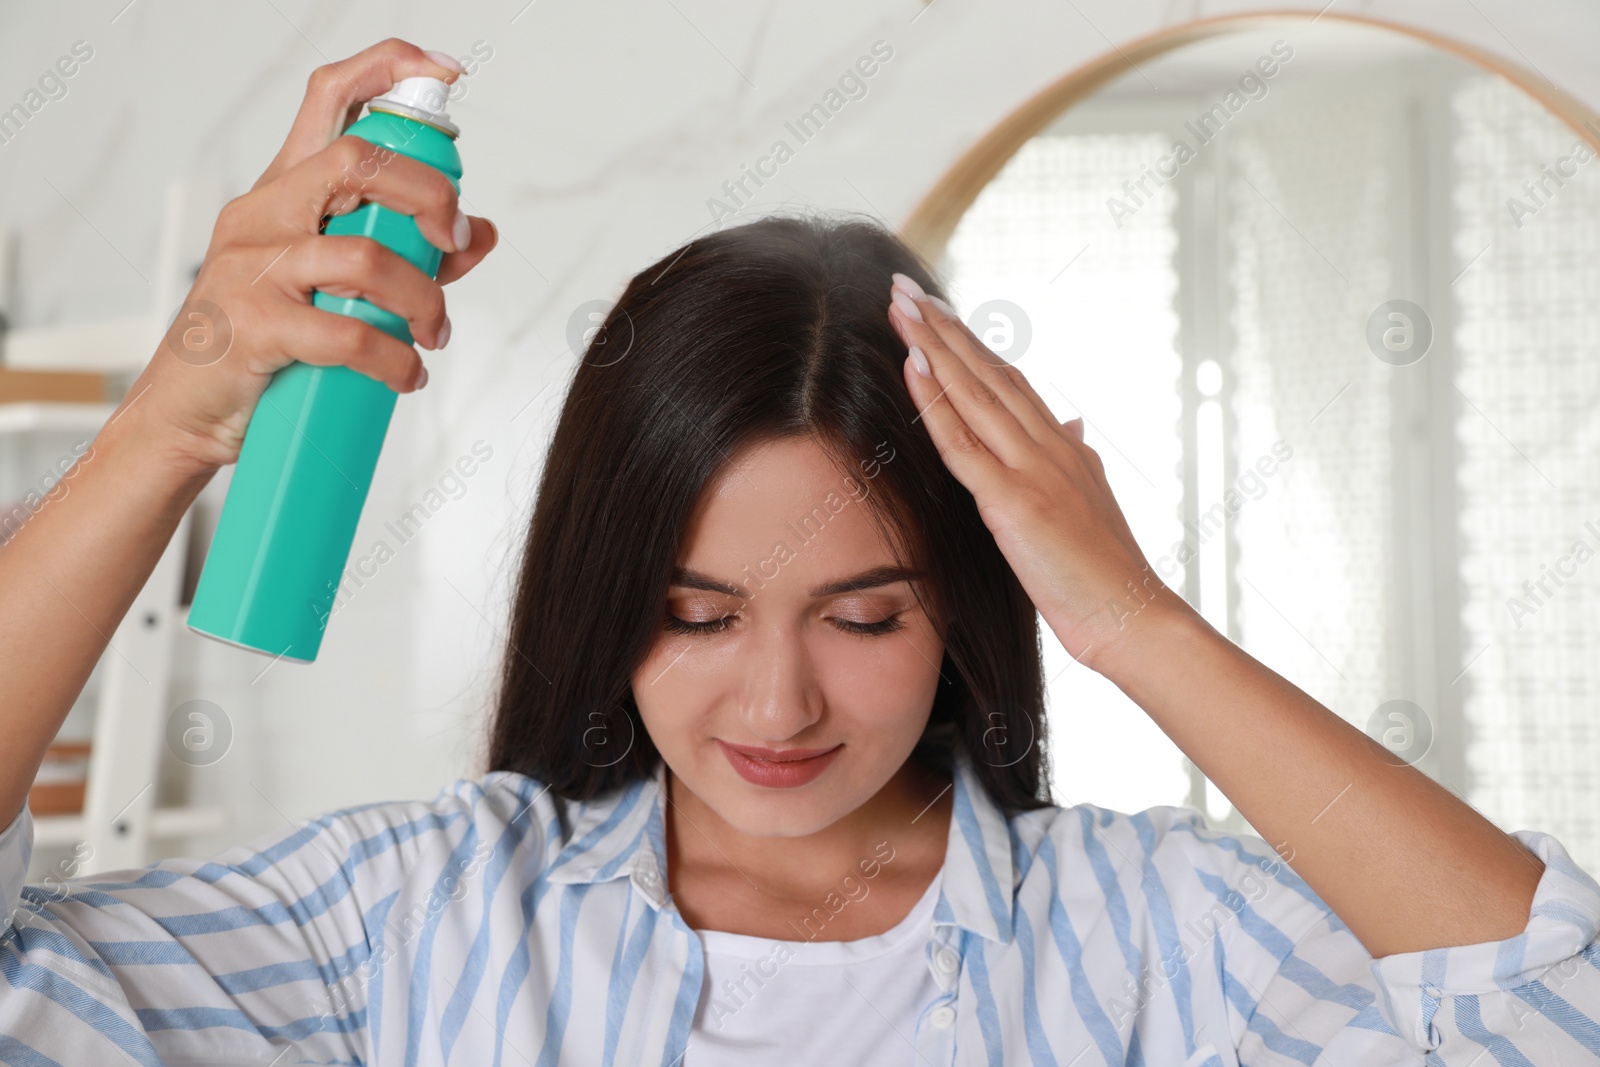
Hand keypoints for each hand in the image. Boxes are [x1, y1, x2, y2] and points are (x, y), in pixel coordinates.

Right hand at [134, 38, 497, 477]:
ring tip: (432, 333)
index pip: (329, 96)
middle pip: (359, 161)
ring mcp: (253, 266)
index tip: (444, 73)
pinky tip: (406, 374)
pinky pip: (349, 334)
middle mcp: (265, 213)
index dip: (389, 68)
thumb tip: (478, 234)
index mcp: (285, 190)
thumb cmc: (263, 344)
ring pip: (366, 257)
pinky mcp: (254, 324)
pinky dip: (396, 360)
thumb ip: (411, 253)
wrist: (191, 413)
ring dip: (423, 300)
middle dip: (430, 194)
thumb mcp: (337, 288)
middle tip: (453, 240)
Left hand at [886, 273, 1190, 674]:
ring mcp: (1031, 469)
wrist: (1130, 617)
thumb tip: (1072, 424)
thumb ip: (1075, 458)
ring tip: (899, 304)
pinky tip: (912, 365)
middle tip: (903, 286)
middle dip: (942, 327)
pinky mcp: (1013, 501)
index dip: (970, 343)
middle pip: (986, 372)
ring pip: (972, 393)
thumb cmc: (1104, 574)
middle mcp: (1047, 444)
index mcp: (1062, 446)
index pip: (1007, 381)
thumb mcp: (1089, 502)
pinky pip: (963, 443)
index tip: (936, 310)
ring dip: (933, 345)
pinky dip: (934, 402)